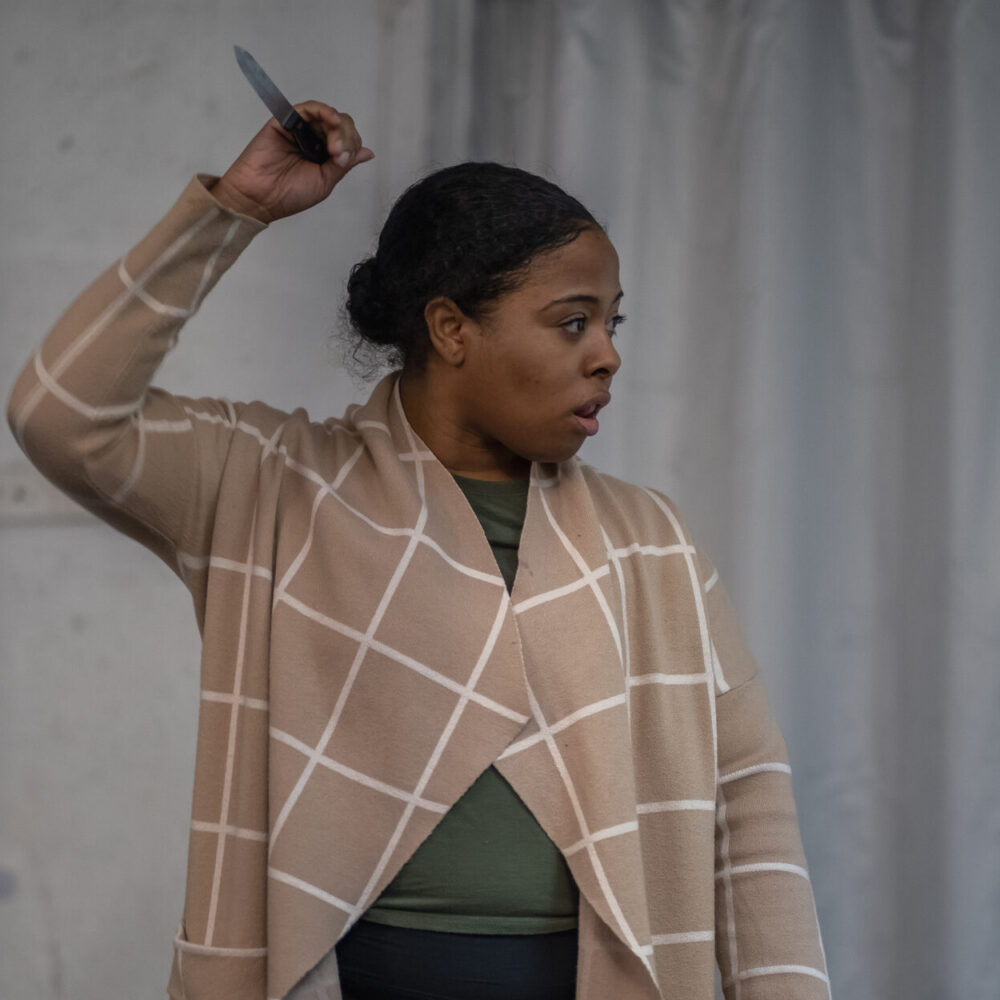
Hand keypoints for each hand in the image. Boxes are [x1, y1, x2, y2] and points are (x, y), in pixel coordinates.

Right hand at [211, 101, 373, 222]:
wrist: (260, 197)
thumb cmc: (289, 195)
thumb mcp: (325, 182)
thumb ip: (344, 165)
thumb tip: (368, 153)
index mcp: (326, 157)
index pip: (349, 141)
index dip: (351, 146)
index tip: (342, 160)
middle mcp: (316, 141)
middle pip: (342, 126)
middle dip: (346, 137)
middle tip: (338, 154)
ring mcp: (302, 130)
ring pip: (328, 116)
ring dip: (337, 126)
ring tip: (334, 144)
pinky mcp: (286, 121)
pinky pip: (308, 108)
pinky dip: (322, 110)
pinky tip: (330, 118)